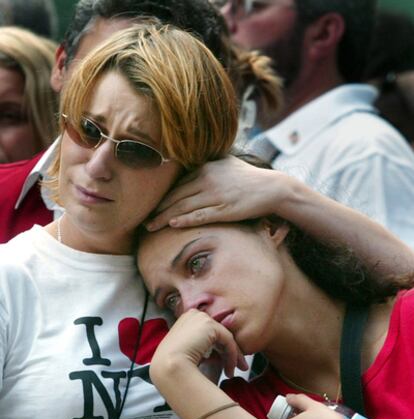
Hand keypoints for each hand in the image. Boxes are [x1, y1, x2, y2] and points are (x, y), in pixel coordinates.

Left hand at [145, 156, 281, 230]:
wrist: (272, 188)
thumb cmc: (249, 178)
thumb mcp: (226, 164)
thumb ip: (209, 165)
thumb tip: (194, 166)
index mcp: (205, 168)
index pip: (177, 184)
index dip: (161, 197)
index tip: (149, 207)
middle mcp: (208, 179)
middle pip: (176, 196)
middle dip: (157, 209)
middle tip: (143, 220)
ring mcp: (216, 195)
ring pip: (184, 207)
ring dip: (164, 218)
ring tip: (150, 227)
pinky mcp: (225, 209)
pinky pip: (200, 215)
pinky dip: (185, 220)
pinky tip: (172, 224)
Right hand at [150, 309, 247, 381]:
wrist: (169, 367)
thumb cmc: (173, 365)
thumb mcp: (187, 351)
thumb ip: (200, 347)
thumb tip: (218, 354)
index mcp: (185, 319)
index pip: (208, 332)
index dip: (217, 348)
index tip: (222, 363)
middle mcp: (193, 315)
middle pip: (217, 334)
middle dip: (228, 352)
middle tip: (234, 368)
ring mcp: (201, 318)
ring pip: (224, 337)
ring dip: (232, 356)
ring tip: (232, 372)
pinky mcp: (210, 325)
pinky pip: (228, 340)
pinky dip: (232, 356)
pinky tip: (230, 369)